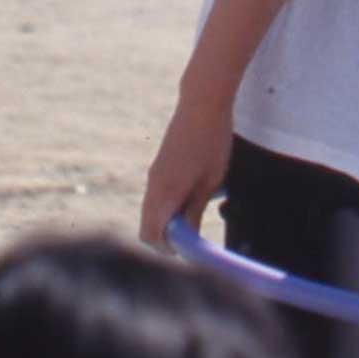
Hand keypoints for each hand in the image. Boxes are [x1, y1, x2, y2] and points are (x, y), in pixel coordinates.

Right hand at [139, 95, 234, 250]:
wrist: (201, 105)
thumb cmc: (212, 142)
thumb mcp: (210, 181)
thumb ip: (194, 210)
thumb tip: (186, 235)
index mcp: (166, 192)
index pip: (152, 233)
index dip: (166, 249)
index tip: (186, 252)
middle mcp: (153, 185)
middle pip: (146, 226)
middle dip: (164, 240)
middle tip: (190, 242)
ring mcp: (154, 176)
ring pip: (150, 211)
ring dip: (166, 222)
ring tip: (193, 219)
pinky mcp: (158, 167)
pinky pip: (155, 197)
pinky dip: (166, 207)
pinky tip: (190, 200)